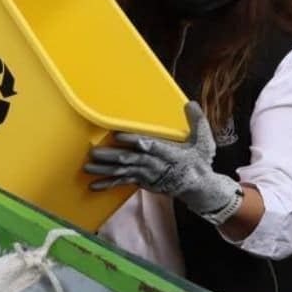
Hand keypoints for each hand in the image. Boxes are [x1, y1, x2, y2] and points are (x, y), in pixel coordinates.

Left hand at [84, 102, 239, 220]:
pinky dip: (107, 185)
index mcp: (169, 153)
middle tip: (94, 152)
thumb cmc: (199, 161)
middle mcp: (155, 165)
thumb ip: (197, 122)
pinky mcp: (141, 181)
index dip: (134, 141)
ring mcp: (146, 174)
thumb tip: (190, 104)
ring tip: (88, 167)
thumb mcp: (204, 142)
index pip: (150, 146)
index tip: (119, 135)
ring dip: (105, 170)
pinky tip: (93, 186)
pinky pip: (123, 183)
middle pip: (131, 159)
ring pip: (123, 171)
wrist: (198, 187)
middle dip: (112, 156)